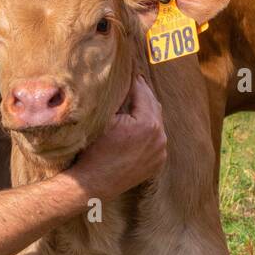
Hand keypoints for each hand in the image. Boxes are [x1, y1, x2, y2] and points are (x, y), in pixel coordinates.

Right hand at [67, 74, 166, 200]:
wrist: (93, 183)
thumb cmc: (94, 149)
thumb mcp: (104, 119)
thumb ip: (118, 99)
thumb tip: (125, 81)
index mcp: (147, 124)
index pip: (142, 93)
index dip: (134, 81)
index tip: (130, 72)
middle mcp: (159, 137)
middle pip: (153, 106)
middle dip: (144, 93)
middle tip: (137, 80)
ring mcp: (161, 151)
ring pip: (157, 122)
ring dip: (148, 110)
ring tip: (140, 98)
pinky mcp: (158, 162)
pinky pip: (157, 139)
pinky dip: (150, 128)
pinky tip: (142, 122)